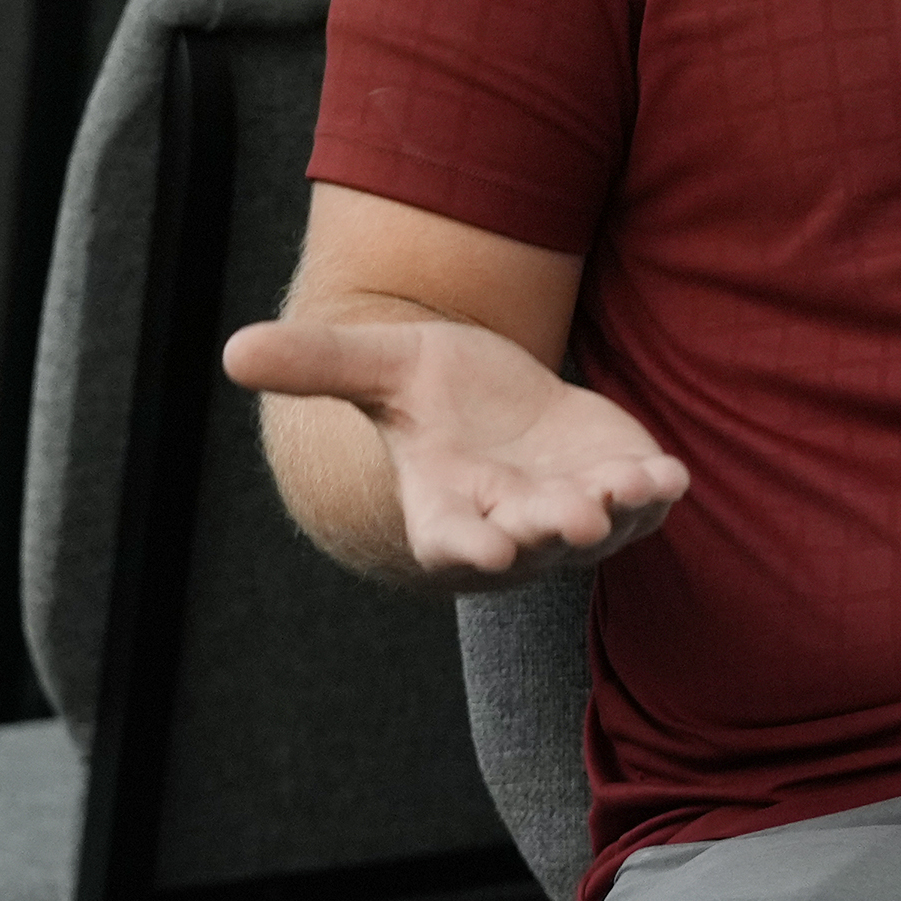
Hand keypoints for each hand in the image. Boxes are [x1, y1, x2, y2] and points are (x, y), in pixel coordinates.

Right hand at [223, 315, 687, 587]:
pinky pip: (644, 503)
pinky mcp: (622, 487)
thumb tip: (230, 350)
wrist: (503, 401)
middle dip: (552, 528)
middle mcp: (511, 521)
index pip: (452, 541)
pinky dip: (657, 493)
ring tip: (631, 487)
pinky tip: (670, 473)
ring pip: (598, 525)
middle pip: (532, 538)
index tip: (487, 551)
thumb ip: (317, 364)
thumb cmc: (435, 393)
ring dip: (615, 512)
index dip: (469, 549)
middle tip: (575, 518)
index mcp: (445, 503)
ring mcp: (573, 511)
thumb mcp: (380, 366)